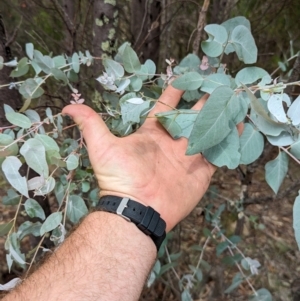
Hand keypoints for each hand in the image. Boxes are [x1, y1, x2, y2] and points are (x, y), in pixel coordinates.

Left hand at [62, 86, 240, 230]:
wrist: (138, 209)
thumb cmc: (120, 177)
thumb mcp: (102, 147)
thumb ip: (90, 124)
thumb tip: (67, 107)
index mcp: (152, 134)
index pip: (165, 108)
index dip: (174, 93)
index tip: (184, 78)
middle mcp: (171, 143)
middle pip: (190, 117)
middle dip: (202, 102)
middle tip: (216, 86)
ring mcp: (187, 157)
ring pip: (206, 132)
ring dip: (218, 118)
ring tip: (232, 102)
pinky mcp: (201, 172)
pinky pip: (217, 154)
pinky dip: (228, 142)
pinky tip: (240, 127)